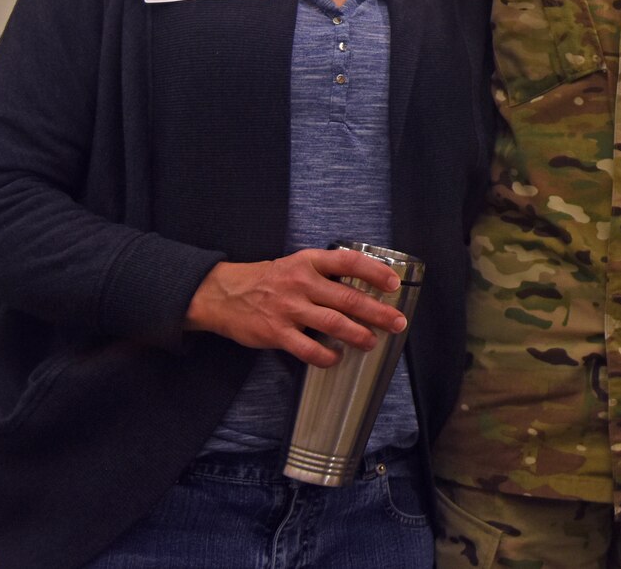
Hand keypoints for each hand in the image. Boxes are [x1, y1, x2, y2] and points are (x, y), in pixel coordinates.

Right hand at [185, 248, 406, 367]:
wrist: (223, 294)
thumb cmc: (268, 280)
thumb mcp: (297, 264)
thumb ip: (325, 272)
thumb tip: (364, 286)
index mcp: (309, 262)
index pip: (349, 262)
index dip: (375, 272)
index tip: (393, 284)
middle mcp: (301, 283)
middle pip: (348, 298)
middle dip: (378, 312)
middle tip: (397, 322)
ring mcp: (289, 308)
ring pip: (333, 323)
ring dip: (358, 334)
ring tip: (372, 341)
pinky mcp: (276, 332)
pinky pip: (308, 349)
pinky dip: (326, 356)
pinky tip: (336, 357)